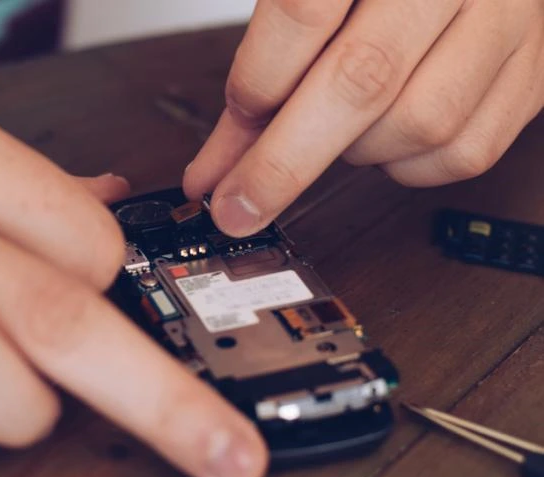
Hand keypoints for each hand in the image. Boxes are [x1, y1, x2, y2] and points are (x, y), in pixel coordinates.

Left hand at [184, 0, 543, 235]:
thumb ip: (263, 68)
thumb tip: (218, 167)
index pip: (303, 12)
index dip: (256, 88)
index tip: (221, 150)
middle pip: (361, 79)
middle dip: (284, 162)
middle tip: (240, 205)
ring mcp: (506, 17)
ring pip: (420, 123)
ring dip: (355, 153)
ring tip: (335, 131)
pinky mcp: (532, 70)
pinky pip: (465, 152)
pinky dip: (407, 168)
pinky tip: (385, 138)